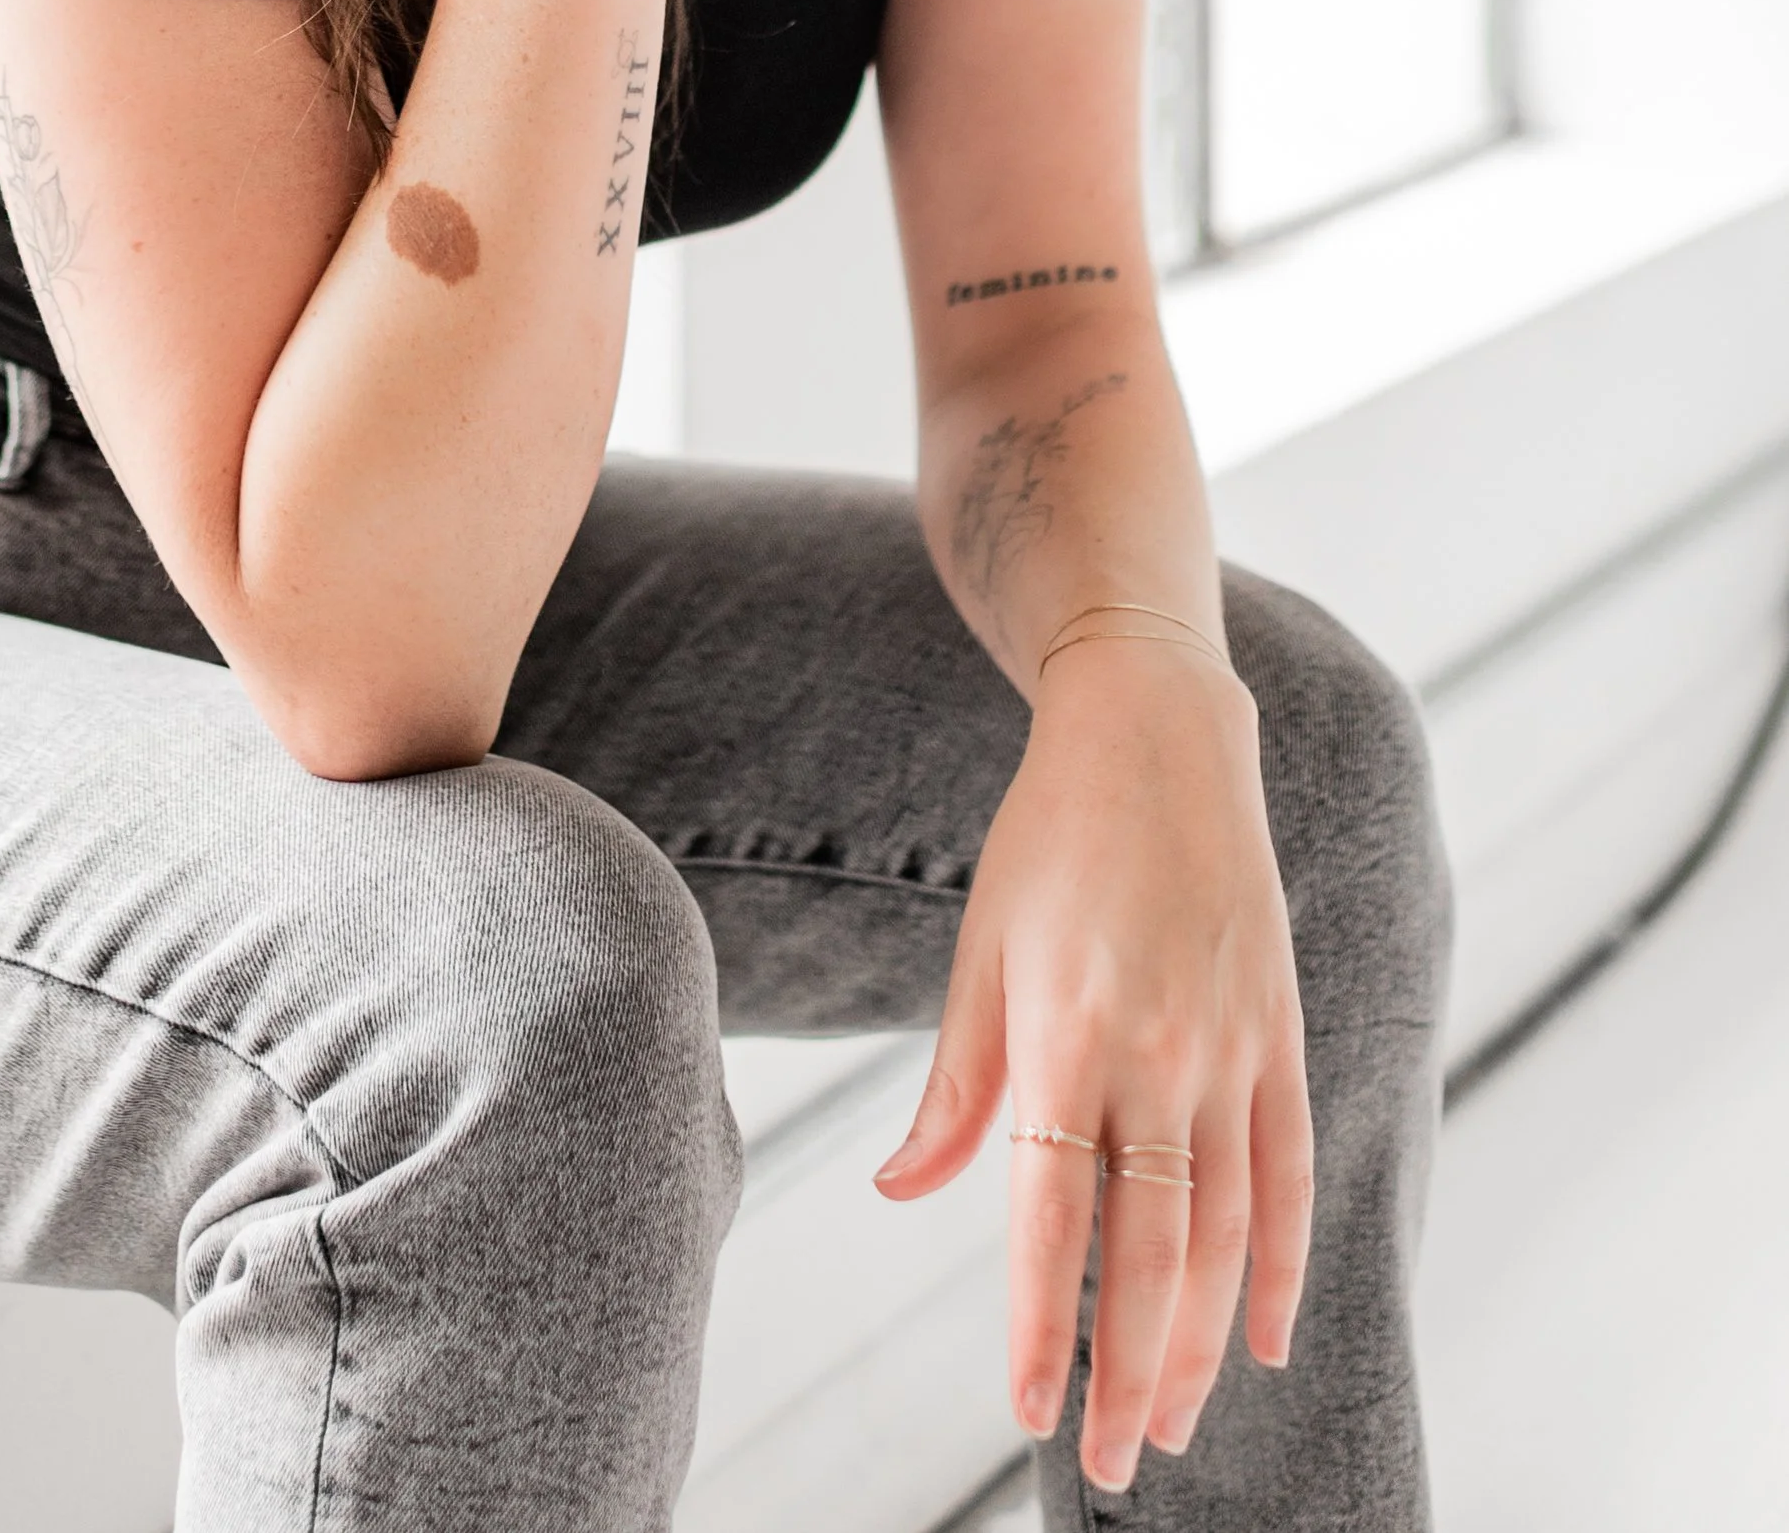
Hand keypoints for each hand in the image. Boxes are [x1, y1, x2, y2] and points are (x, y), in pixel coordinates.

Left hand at [872, 646, 1311, 1495]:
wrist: (1159, 732)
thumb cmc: (1049, 840)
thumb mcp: (980, 950)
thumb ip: (957, 1086)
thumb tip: (904, 1192)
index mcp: (1065, 1031)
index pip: (1053, 1214)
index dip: (1042, 1322)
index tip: (1031, 1410)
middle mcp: (1159, 1052)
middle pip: (1152, 1251)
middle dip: (1131, 1371)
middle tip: (1113, 1462)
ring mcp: (1232, 1048)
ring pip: (1228, 1233)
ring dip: (1202, 1342)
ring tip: (1173, 1423)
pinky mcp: (1281, 1033)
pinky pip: (1289, 1174)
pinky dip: (1282, 1266)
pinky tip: (1263, 1338)